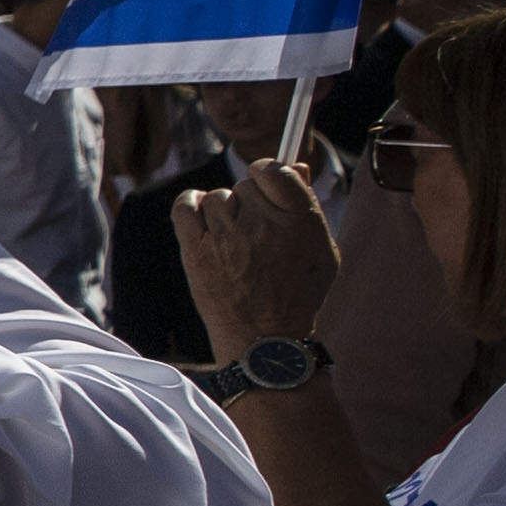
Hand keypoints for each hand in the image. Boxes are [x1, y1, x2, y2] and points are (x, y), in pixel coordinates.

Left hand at [177, 155, 339, 355]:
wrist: (264, 339)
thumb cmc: (296, 293)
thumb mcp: (320, 249)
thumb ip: (307, 206)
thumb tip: (297, 167)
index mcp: (300, 221)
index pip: (276, 169)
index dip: (267, 173)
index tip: (265, 184)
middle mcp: (264, 224)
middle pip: (245, 184)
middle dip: (248, 201)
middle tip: (253, 228)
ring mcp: (228, 237)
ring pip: (217, 197)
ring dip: (223, 211)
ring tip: (233, 239)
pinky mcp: (197, 250)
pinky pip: (185, 206)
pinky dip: (191, 206)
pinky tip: (202, 220)